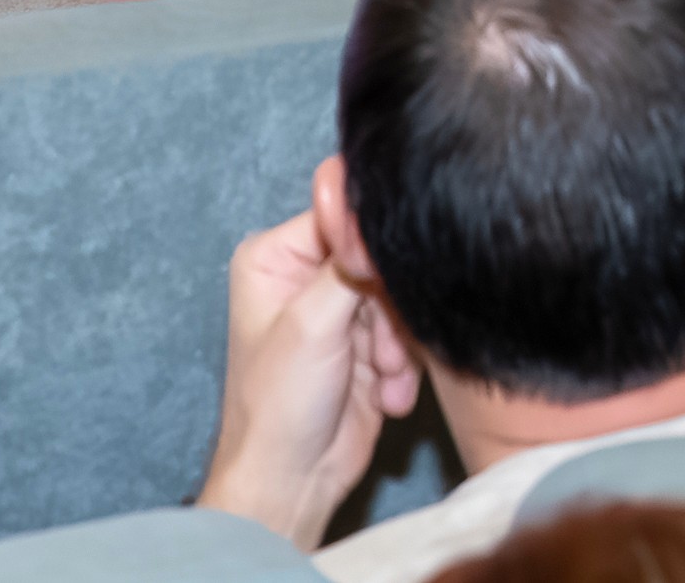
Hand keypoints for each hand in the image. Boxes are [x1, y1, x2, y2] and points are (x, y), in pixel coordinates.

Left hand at [196, 207, 408, 534]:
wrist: (292, 482)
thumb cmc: (276, 407)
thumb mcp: (311, 324)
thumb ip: (348, 264)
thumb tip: (372, 201)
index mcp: (275, 258)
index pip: (340, 216)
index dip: (370, 245)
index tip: (385, 276)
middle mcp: (305, 277)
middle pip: (378, 259)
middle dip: (390, 310)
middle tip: (383, 349)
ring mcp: (339, 312)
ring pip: (400, 297)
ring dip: (401, 344)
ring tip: (383, 378)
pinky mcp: (369, 345)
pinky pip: (409, 333)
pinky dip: (405, 367)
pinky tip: (387, 396)